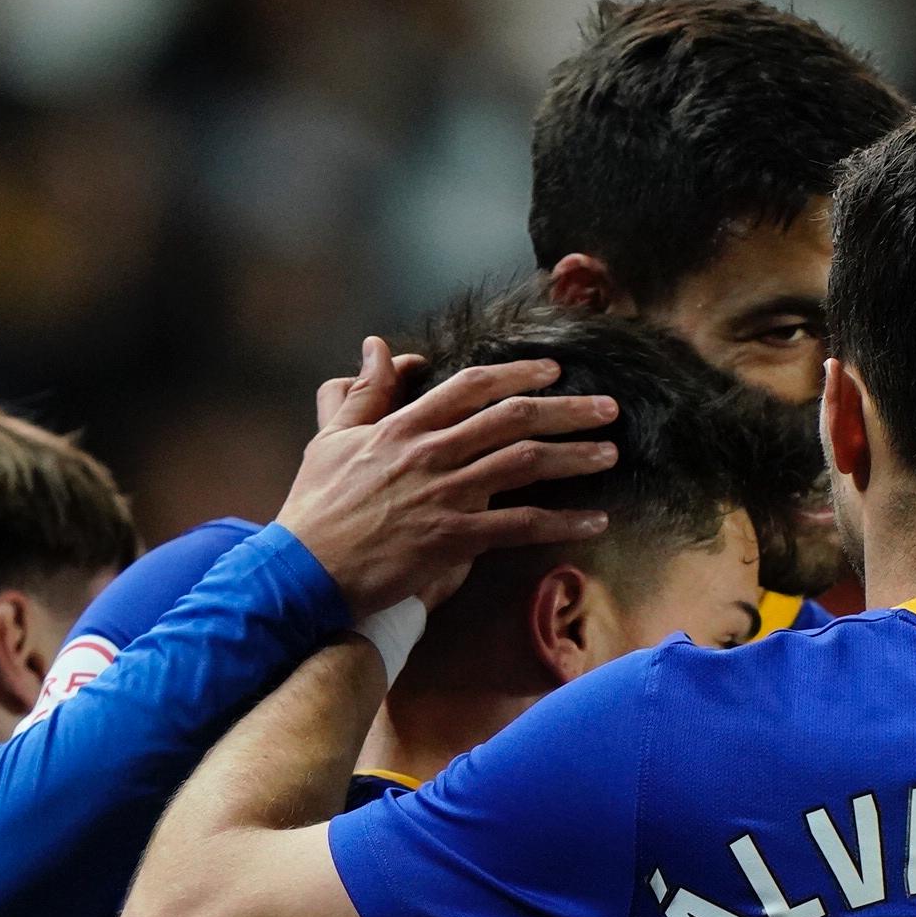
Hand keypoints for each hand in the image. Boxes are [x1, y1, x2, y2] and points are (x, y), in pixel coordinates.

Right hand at [275, 338, 618, 615]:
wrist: (305, 570)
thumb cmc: (317, 506)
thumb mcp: (332, 438)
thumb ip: (363, 391)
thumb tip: (378, 346)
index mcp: (405, 426)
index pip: (472, 386)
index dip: (517, 373)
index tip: (552, 371)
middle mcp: (432, 453)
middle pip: (513, 418)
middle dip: (567, 410)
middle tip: (607, 408)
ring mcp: (445, 495)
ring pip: (524, 464)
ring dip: (574, 456)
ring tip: (609, 453)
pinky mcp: (453, 539)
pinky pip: (520, 526)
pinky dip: (562, 524)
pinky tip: (595, 523)